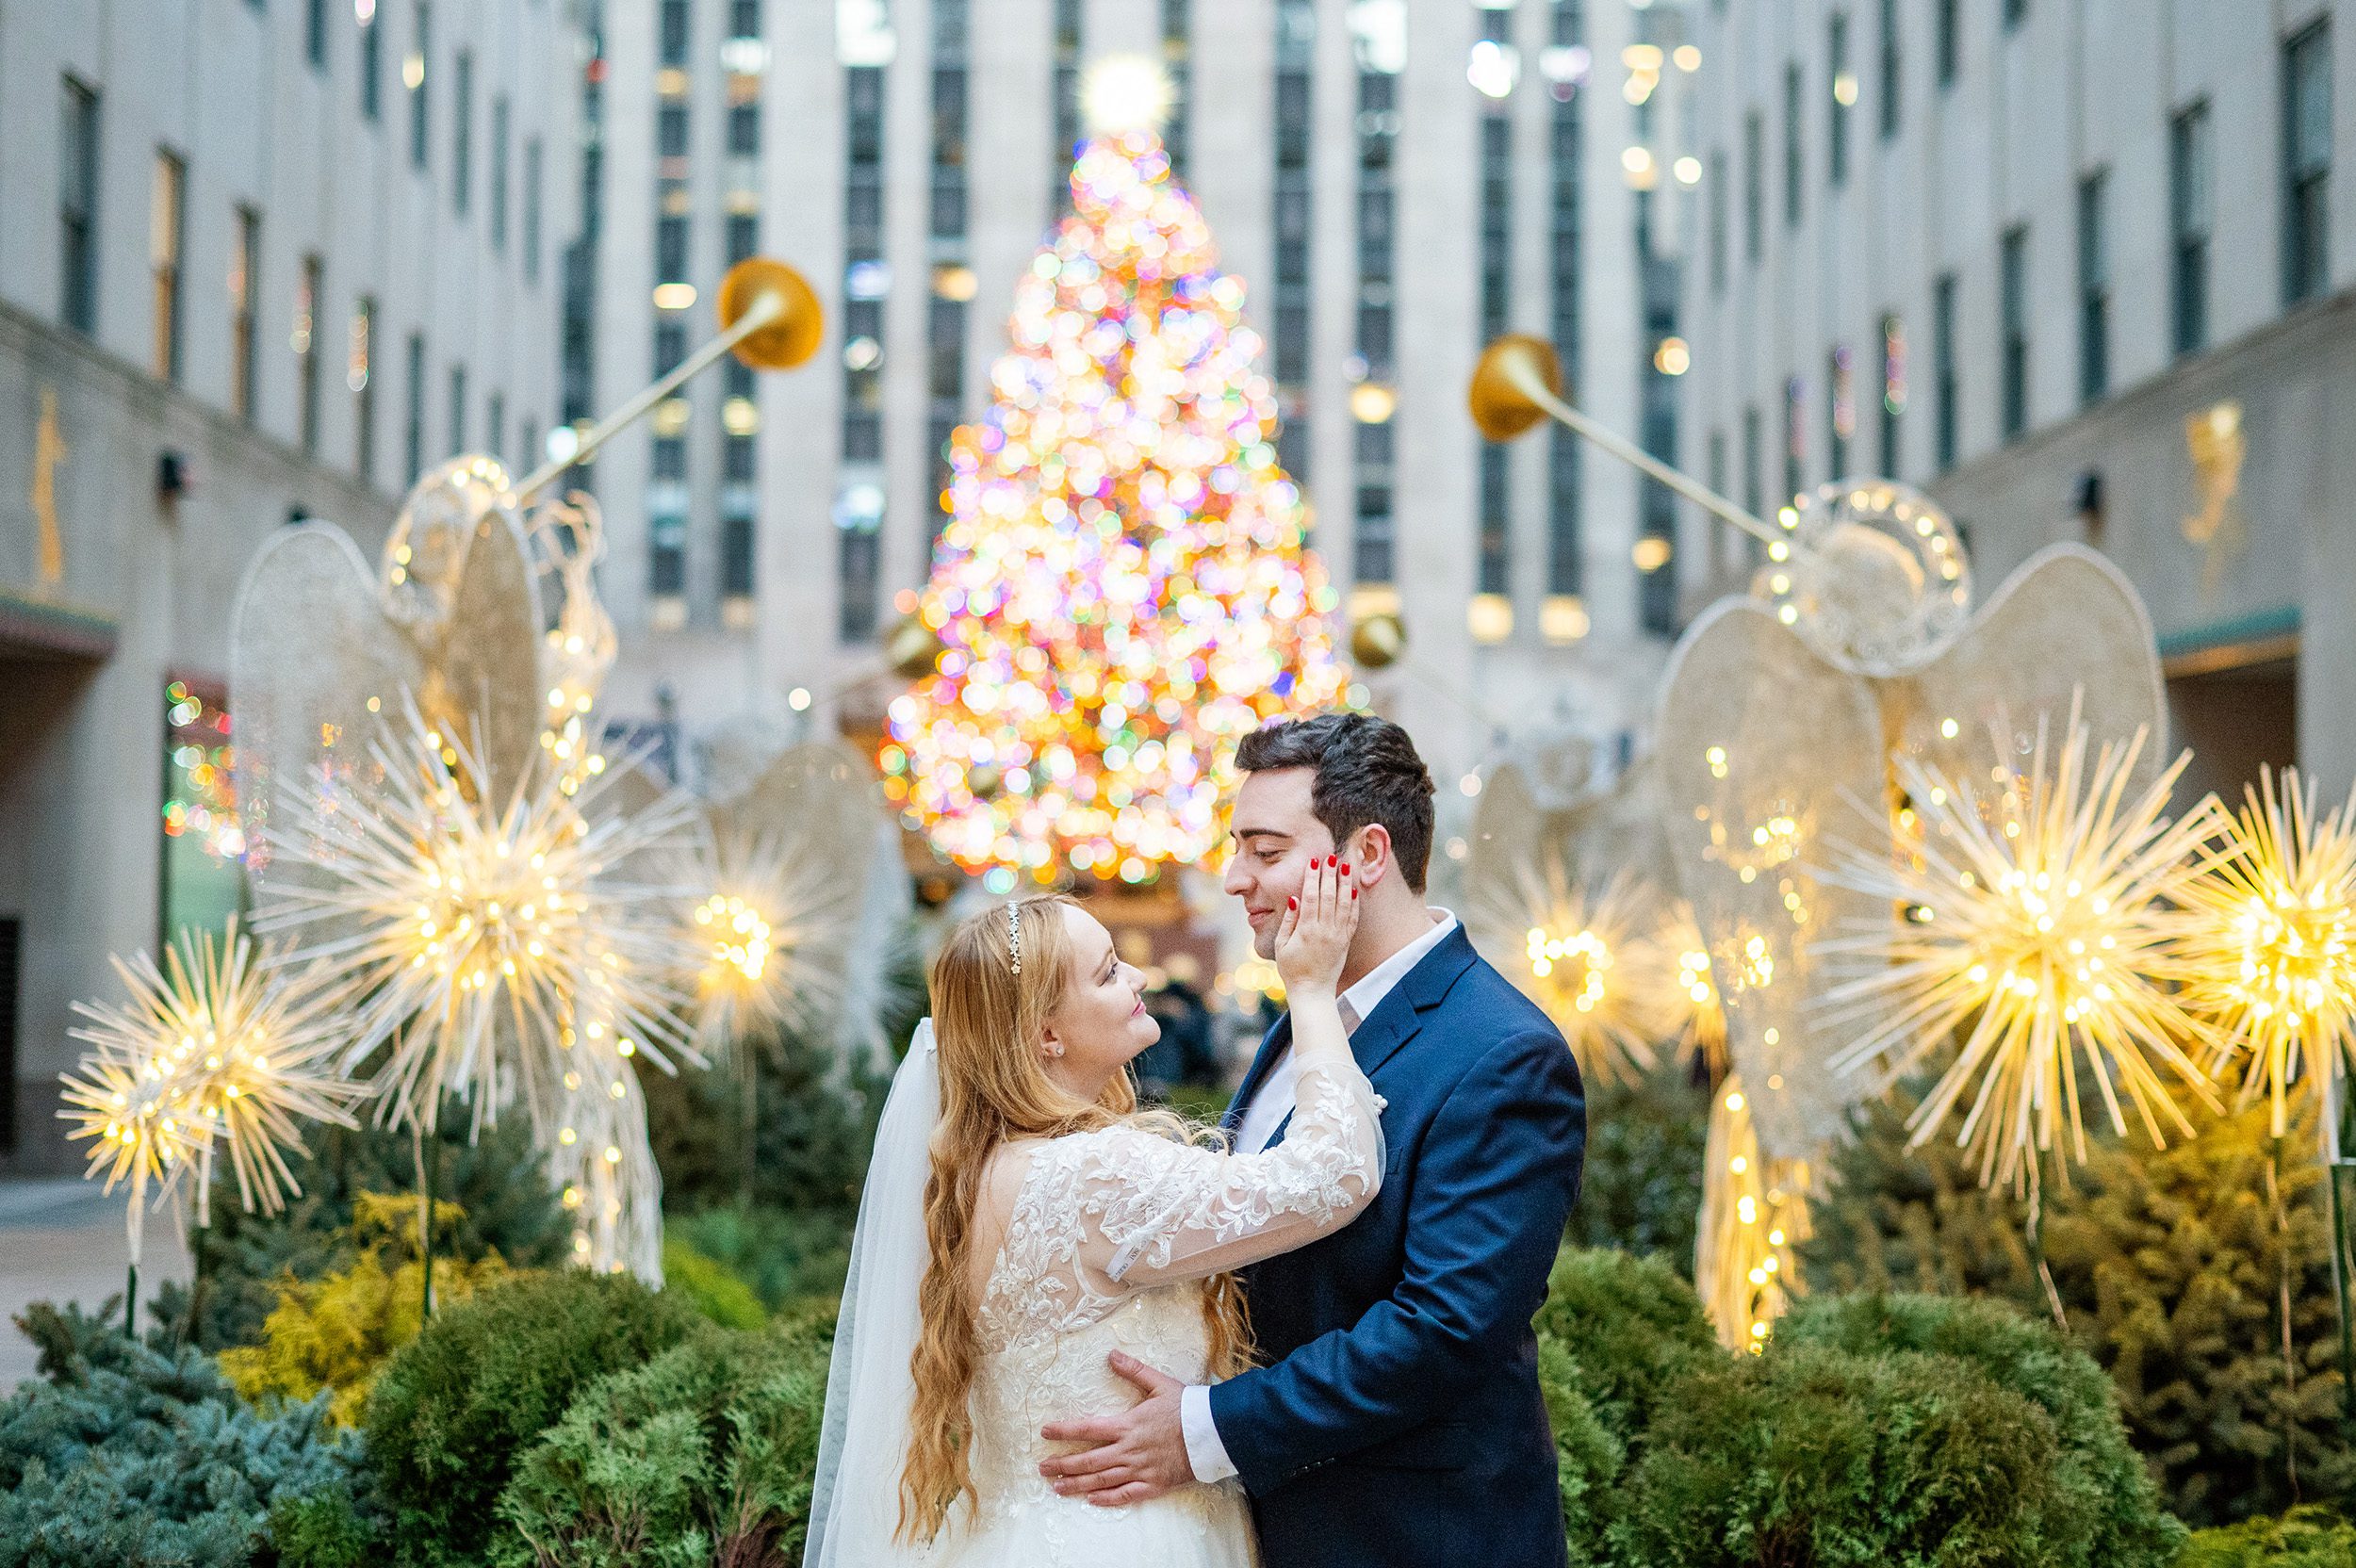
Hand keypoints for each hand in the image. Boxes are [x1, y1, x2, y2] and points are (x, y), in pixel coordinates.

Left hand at [1036, 1351, 1192, 1506]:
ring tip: (1057, 1487)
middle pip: (1088, 1461)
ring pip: (1101, 1481)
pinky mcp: (1152, 1485)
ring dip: (1077, 1485)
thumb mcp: (1159, 1384)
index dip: (1064, 1431)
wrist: (1213, 1433)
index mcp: (1127, 1425)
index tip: (1045, 1432)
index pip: (1087, 1428)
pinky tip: (1092, 1500)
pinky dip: (1107, 1499)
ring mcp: (1139, 1470)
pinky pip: (1125, 1495)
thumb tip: (1111, 1354)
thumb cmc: (1186, 1407)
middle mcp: (1128, 1451)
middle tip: (1043, 1469)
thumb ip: (1134, 1370)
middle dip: (1062, 1465)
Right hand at [1273, 853, 1358, 998]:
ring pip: (1343, 904)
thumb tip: (1295, 899)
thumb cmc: (1292, 970)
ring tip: (1345, 866)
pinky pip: (1352, 918)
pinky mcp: (1346, 942)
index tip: (1314, 862)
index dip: (1313, 877)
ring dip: (1344, 883)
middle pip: (1329, 896)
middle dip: (1330, 874)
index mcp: (1306, 930)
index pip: (1311, 897)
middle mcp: (1324, 930)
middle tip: (1331, 857)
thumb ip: (1289, 921)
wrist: (1313, 992)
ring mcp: (1338, 936)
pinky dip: (1353, 903)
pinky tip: (1353, 890)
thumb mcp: (1281, 946)